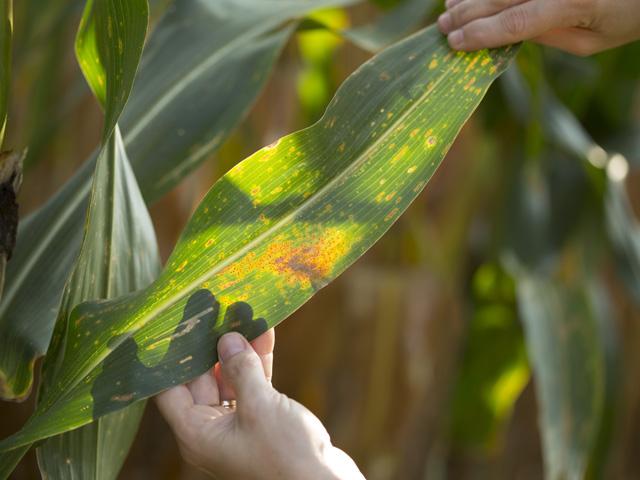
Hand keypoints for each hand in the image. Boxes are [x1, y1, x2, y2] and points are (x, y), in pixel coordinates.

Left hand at [155, 330, 363, 479]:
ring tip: (243, 313)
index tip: (176, 326)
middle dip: (210, 345)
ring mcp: (238, 425)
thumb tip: (228, 339)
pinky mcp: (263, 422)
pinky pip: (254, 386)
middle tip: (214, 310)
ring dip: (239, 350)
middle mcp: (212, 430)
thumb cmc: (286, 457)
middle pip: (202, 380)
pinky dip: (259, 363)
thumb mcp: (260, 407)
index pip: (169, 390)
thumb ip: (242, 370)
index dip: (172, 359)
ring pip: (231, 379)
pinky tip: (265, 333)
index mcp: (197, 434)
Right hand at [437, 0, 639, 55]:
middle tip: (442, 27)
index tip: (454, 43)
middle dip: (466, 14)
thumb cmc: (628, 15)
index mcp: (571, 3)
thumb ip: (551, 38)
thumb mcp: (592, 41)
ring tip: (449, 8)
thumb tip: (511, 35)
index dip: (480, 35)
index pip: (515, 22)